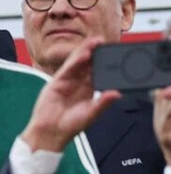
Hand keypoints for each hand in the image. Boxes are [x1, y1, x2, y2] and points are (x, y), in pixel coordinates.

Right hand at [20, 38, 119, 152]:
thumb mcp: (92, 113)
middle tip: (106, 41)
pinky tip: (84, 54)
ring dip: (86, 51)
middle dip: (96, 53)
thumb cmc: (71, 125)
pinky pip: (68, 69)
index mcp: (89, 89)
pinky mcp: (57, 82)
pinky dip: (76, 61)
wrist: (51, 132)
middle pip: (88, 64)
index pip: (98, 73)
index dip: (105, 63)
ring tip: (96, 41)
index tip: (115, 54)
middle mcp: (79, 83)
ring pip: (78, 63)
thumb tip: (117, 93)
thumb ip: (103, 103)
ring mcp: (68, 81)